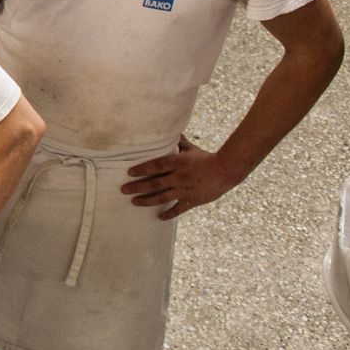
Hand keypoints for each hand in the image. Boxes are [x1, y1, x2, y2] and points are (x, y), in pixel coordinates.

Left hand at [122, 135, 239, 219]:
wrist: (226, 170)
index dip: (141, 169)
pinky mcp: (192, 199)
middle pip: (154, 183)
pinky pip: (178, 209)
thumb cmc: (207, 158)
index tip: (129, 173)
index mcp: (177, 163)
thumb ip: (180, 142)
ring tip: (134, 202)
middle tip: (123, 190)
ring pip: (161, 197)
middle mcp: (178, 177)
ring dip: (146, 201)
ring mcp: (184, 189)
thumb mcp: (191, 149)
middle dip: (137, 187)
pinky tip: (159, 217)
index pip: (155, 166)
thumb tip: (172, 131)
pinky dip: (168, 214)